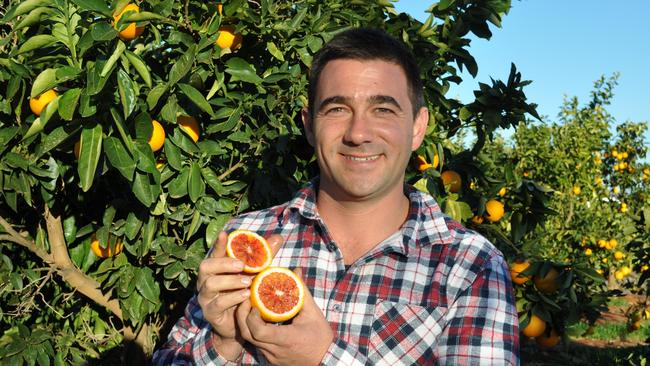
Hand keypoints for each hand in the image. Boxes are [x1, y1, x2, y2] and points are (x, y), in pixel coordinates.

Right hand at [196, 231, 282, 358]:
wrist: (239, 325)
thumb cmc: (246, 294)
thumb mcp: (256, 274)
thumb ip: (264, 256)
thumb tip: (278, 238)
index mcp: (216, 269)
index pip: (215, 253)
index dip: (219, 244)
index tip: (225, 234)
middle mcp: (206, 281)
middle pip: (206, 266)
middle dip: (223, 263)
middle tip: (242, 264)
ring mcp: (206, 297)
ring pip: (211, 284)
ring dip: (230, 281)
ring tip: (248, 282)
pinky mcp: (210, 312)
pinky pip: (218, 303)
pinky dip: (232, 298)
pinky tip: (245, 296)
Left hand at [236, 268, 333, 365]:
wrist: (325, 360)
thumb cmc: (320, 337)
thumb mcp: (313, 313)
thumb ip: (301, 291)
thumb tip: (296, 271)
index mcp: (285, 339)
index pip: (258, 331)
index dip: (251, 316)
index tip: (254, 303)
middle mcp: (275, 351)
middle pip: (248, 335)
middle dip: (242, 317)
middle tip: (245, 301)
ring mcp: (271, 357)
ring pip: (250, 341)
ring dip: (247, 324)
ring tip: (250, 309)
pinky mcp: (271, 360)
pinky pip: (257, 346)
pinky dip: (254, 333)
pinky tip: (259, 322)